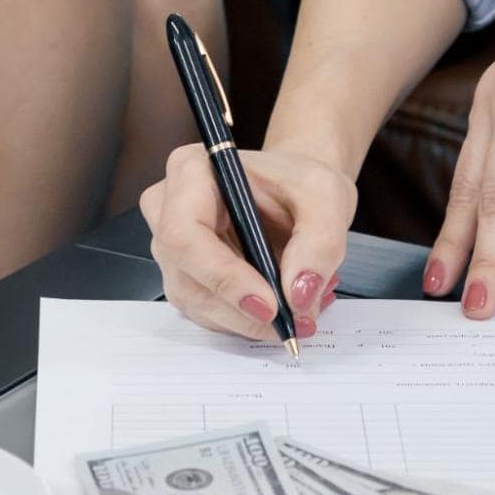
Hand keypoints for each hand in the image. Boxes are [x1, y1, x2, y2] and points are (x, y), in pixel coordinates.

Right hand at [140, 143, 355, 340]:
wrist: (297, 194)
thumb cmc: (299, 183)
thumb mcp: (325, 196)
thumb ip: (319, 241)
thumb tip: (298, 293)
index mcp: (190, 172)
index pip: (185, 234)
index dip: (223, 276)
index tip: (269, 305)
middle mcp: (168, 211)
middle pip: (188, 277)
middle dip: (244, 310)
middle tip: (298, 319)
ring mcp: (173, 250)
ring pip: (199, 304)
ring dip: (250, 320)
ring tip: (301, 311)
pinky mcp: (186, 279)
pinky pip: (210, 314)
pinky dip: (249, 321)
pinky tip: (282, 308)